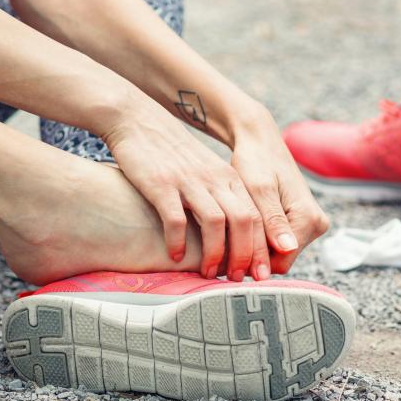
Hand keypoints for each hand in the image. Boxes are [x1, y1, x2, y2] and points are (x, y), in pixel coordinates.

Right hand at [101, 98, 270, 280]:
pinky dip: (178, 241)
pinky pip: (176, 218)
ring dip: (214, 253)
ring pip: (216, 223)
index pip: (257, 217)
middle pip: (244, 222)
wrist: (139, 120)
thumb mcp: (205, 172)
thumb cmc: (171, 155)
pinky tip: (174, 256)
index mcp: (229, 179)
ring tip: (207, 272)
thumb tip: (233, 238)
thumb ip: (221, 198)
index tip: (259, 274)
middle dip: (244, 256)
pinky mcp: (161, 184)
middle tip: (236, 279)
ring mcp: (189, 181)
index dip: (261, 249)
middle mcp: (214, 179)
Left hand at [229, 107, 329, 273]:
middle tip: (223, 244)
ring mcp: (308, 225)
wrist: (259, 142)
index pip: (281, 262)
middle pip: (279, 261)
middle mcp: (316, 225)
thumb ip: (272, 221)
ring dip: (253, 247)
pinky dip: (257, 239)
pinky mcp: (298, 223)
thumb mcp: (259, 190)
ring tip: (229, 232)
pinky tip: (239, 227)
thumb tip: (288, 248)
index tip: (226, 255)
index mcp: (310, 219)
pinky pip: (275, 243)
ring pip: (276, 254)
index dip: (253, 261)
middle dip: (252, 255)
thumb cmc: (255, 160)